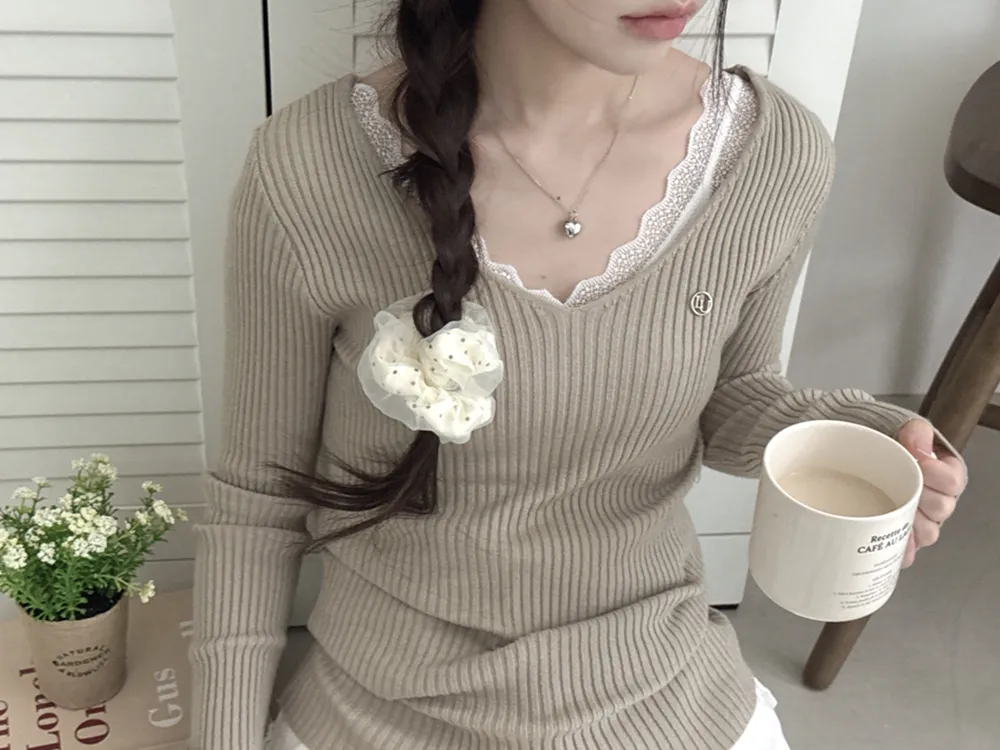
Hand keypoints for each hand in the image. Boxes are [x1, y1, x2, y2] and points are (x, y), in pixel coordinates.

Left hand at [896, 419, 965, 567]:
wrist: (861, 461)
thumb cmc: (887, 448)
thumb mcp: (901, 432)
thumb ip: (913, 432)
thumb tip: (915, 436)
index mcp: (944, 475)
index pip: (952, 480)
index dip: (936, 475)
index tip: (919, 463)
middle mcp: (937, 500)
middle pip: (941, 508)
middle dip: (919, 499)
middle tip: (899, 487)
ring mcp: (921, 521)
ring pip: (927, 533)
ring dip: (910, 525)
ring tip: (891, 513)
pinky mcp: (903, 538)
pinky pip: (907, 551)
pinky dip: (898, 549)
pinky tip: (886, 545)